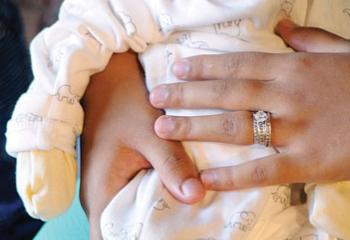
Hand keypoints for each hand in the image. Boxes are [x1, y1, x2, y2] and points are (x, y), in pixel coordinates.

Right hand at [80, 52, 204, 238]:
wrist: (108, 80)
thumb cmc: (124, 103)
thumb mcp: (150, 133)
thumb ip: (171, 164)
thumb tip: (196, 196)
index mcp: (102, 191)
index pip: (113, 239)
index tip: (172, 237)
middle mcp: (101, 195)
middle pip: (126, 232)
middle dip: (156, 232)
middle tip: (190, 229)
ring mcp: (108, 186)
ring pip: (133, 215)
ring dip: (158, 216)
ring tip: (188, 216)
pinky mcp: (118, 176)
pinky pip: (136, 197)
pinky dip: (156, 199)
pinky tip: (178, 194)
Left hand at [150, 20, 349, 190]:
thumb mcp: (341, 52)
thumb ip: (308, 39)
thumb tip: (281, 26)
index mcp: (294, 69)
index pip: (238, 65)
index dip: (204, 67)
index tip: (176, 69)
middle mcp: (287, 96)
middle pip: (226, 94)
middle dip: (186, 95)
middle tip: (156, 98)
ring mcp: (296, 130)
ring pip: (235, 127)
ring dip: (195, 127)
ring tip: (164, 128)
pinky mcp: (307, 162)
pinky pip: (262, 170)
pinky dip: (232, 176)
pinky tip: (205, 177)